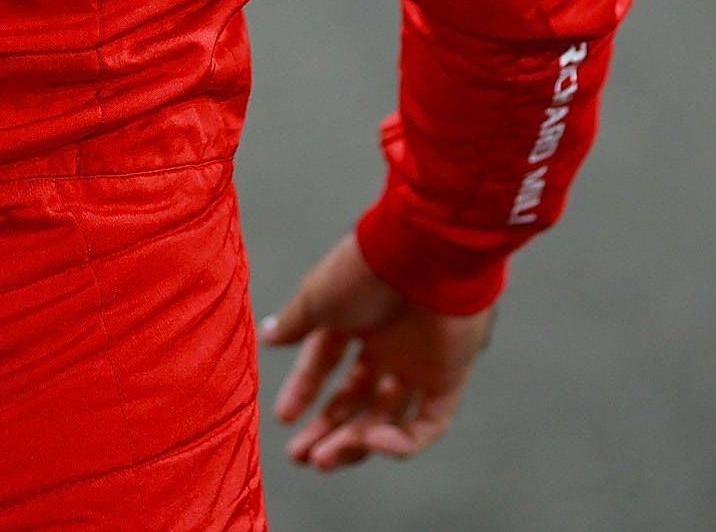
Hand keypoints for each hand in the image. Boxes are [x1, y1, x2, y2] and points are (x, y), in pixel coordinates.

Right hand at [259, 232, 494, 471]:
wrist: (423, 257)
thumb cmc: (365, 272)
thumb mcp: (318, 298)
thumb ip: (295, 323)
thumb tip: (267, 337)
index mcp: (356, 321)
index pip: (325, 365)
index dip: (303, 392)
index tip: (283, 417)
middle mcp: (387, 346)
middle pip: (355, 401)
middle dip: (327, 430)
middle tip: (302, 457)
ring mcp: (418, 366)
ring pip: (385, 419)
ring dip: (354, 443)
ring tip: (325, 458)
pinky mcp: (448, 381)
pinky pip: (426, 425)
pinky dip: (400, 443)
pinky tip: (372, 442)